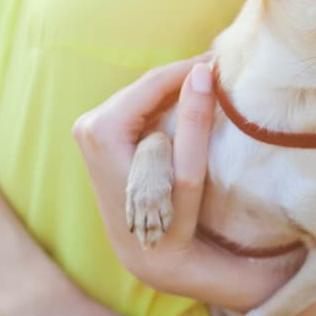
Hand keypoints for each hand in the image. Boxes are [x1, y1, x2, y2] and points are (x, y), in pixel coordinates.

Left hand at [72, 55, 217, 292]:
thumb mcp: (187, 174)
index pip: (154, 82)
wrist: (149, 256)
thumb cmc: (172, 220)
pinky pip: (141, 111)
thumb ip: (194, 122)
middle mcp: (89, 125)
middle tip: (226, 70)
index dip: (192, 67)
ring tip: (216, 84)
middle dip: (186, 78)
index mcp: (101, 129)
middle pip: (148, 88)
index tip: (226, 59)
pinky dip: (168, 106)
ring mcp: (93, 132)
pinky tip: (195, 104)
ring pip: (146, 97)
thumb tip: (204, 72)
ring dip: (179, 91)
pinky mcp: (103, 139)